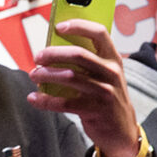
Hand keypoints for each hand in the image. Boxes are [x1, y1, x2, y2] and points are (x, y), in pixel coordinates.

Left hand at [27, 18, 140, 156]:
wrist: (122, 130)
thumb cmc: (108, 97)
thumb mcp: (106, 75)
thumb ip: (88, 61)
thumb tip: (54, 49)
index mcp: (113, 58)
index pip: (99, 33)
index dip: (78, 26)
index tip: (59, 26)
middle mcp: (111, 72)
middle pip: (78, 54)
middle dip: (53, 53)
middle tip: (38, 57)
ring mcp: (104, 92)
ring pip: (69, 77)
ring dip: (47, 75)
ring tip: (35, 75)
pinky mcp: (95, 110)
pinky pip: (64, 102)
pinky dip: (46, 100)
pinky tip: (35, 98)